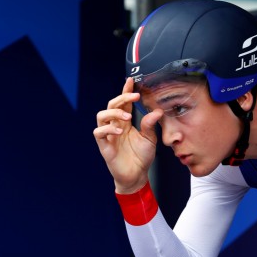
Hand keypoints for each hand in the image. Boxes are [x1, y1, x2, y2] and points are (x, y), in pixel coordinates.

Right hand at [94, 77, 163, 193]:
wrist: (137, 176)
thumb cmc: (142, 157)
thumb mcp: (150, 139)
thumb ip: (150, 125)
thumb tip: (157, 111)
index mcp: (126, 122)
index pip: (123, 103)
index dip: (125, 91)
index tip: (131, 81)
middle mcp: (115, 126)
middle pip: (111, 105)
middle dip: (121, 98)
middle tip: (134, 97)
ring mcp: (108, 135)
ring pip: (101, 116)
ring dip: (114, 113)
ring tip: (127, 117)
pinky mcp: (104, 146)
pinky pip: (99, 133)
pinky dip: (108, 129)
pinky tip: (119, 131)